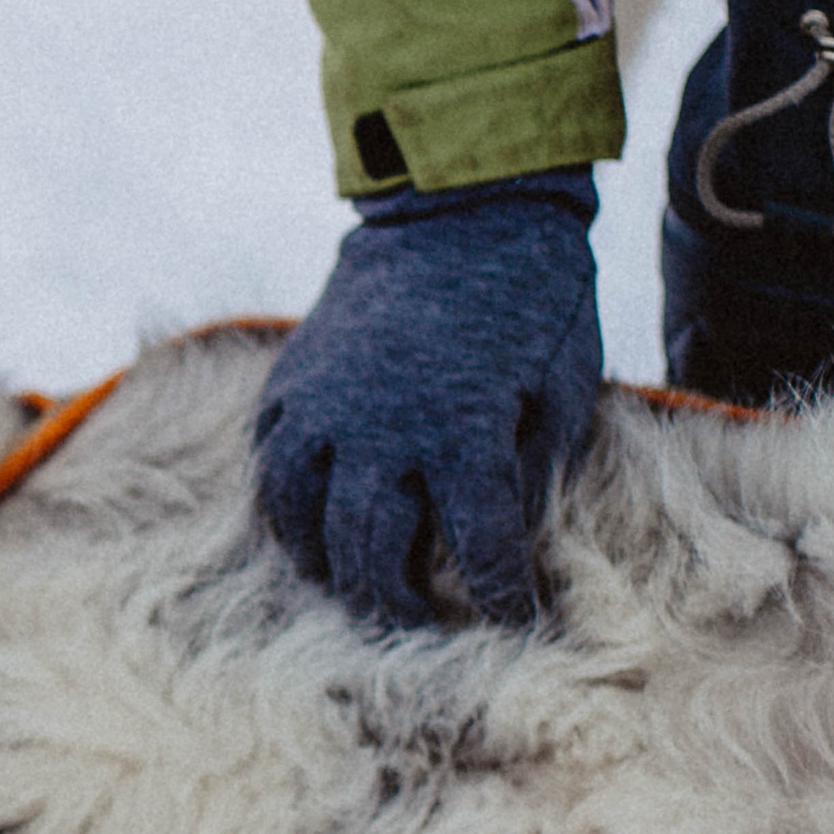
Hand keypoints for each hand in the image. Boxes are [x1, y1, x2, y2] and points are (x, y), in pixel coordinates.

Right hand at [253, 171, 601, 625]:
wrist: (459, 209)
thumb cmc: (533, 300)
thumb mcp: (565, 385)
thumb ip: (535, 468)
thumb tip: (512, 542)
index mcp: (463, 430)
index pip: (478, 550)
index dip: (498, 598)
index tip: (513, 621)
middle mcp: (381, 428)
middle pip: (371, 554)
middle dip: (399, 605)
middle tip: (420, 624)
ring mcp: (322, 406)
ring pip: (302, 521)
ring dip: (329, 568)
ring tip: (354, 588)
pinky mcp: (290, 385)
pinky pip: (268, 468)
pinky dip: (285, 512)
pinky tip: (310, 531)